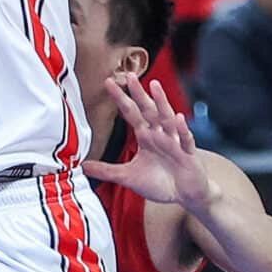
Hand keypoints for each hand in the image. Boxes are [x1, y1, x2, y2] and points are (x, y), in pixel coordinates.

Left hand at [85, 73, 214, 210]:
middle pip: (148, 109)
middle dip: (139, 93)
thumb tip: (83, 166)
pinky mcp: (188, 154)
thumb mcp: (128, 177)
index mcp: (146, 136)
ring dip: (161, 102)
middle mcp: (159, 134)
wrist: (184, 196)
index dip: (120, 99)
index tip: (108, 83)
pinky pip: (185, 140)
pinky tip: (179, 119)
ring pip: (167, 118)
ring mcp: (174, 142)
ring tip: (155, 86)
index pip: (131, 113)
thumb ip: (107, 171)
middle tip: (129, 75)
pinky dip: (182, 130)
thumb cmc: (160, 183)